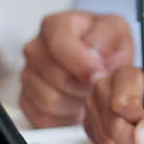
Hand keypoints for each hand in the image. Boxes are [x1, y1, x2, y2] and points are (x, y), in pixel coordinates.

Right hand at [19, 10, 133, 127]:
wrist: (103, 62)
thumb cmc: (106, 44)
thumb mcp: (116, 29)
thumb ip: (105, 37)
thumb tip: (92, 53)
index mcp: (55, 26)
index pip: (59, 44)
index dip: (81, 63)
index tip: (99, 73)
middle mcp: (36, 48)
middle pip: (56, 76)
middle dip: (84, 86)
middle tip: (98, 85)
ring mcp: (28, 75)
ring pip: (49, 100)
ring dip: (76, 103)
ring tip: (88, 95)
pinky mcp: (27, 100)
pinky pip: (43, 117)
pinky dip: (64, 118)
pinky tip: (76, 106)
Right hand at [83, 64, 143, 143]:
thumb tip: (139, 138)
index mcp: (124, 74)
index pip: (120, 105)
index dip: (138, 119)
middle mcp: (102, 85)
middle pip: (112, 125)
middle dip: (133, 137)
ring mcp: (91, 103)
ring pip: (106, 139)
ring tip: (138, 132)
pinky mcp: (87, 121)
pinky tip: (126, 135)